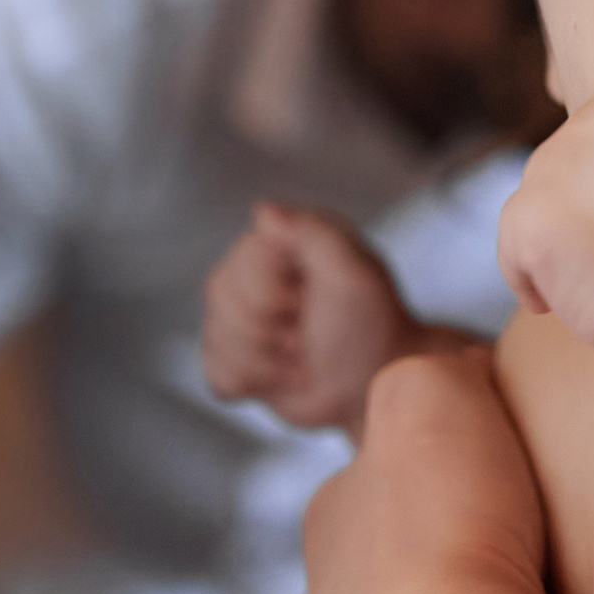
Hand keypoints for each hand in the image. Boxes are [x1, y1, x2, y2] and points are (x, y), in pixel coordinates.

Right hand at [202, 202, 412, 433]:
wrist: (377, 381)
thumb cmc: (371, 325)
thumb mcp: (353, 272)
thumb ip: (314, 234)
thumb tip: (264, 210)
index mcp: (279, 242)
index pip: (243, 265)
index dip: (275, 294)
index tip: (310, 299)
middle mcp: (251, 272)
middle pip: (223, 301)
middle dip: (271, 330)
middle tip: (308, 332)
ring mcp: (238, 316)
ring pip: (216, 340)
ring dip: (268, 360)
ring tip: (301, 355)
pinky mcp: (234, 358)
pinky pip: (218, 374)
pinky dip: (255, 382)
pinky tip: (284, 374)